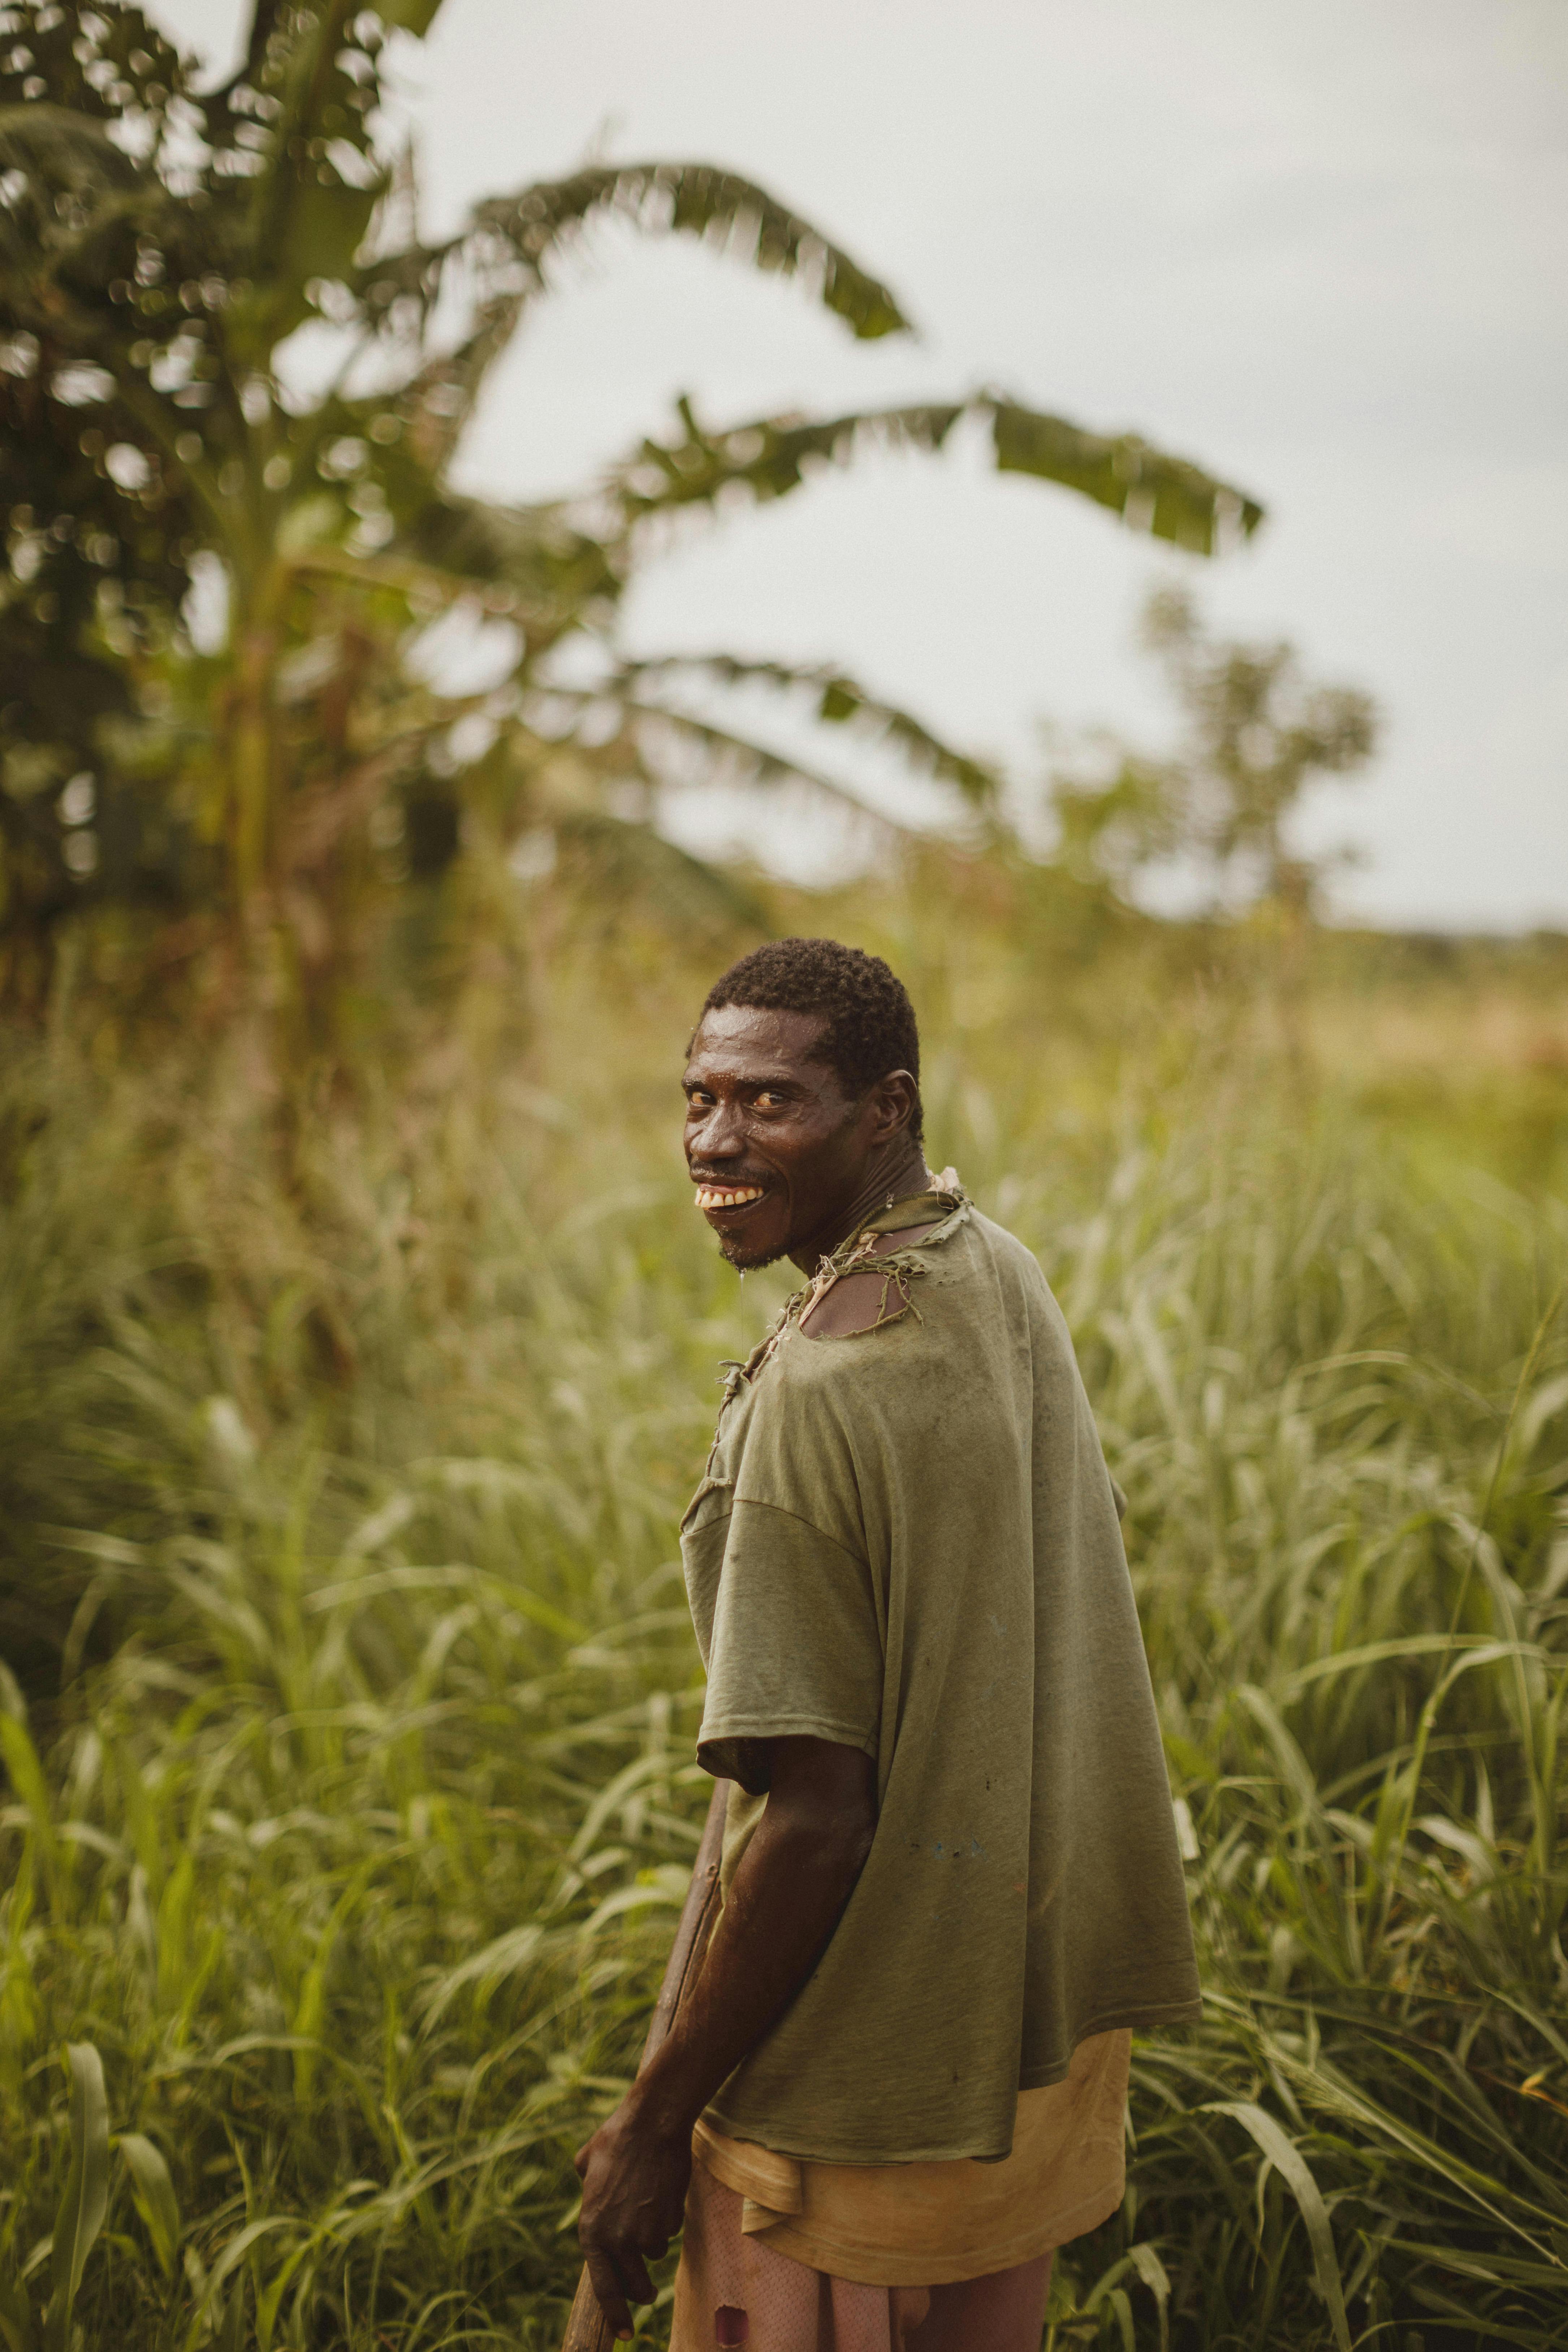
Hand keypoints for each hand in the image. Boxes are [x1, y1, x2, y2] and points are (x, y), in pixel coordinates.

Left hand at [574, 2091, 692, 2340]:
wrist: (652, 2124)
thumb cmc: (616, 2141)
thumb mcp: (587, 2166)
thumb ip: (587, 2189)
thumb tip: (588, 2189)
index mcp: (591, 2231)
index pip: (604, 2288)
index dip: (615, 2315)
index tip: (625, 2334)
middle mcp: (617, 2239)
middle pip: (636, 2286)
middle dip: (642, 2291)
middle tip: (647, 2293)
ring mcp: (646, 2233)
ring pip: (654, 2254)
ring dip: (653, 2240)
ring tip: (648, 2204)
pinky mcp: (670, 2221)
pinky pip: (669, 2231)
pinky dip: (666, 2220)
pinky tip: (661, 2192)